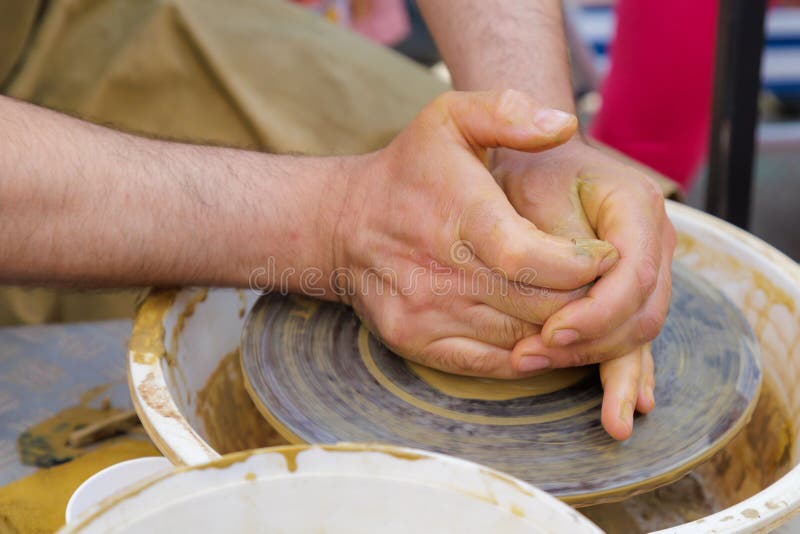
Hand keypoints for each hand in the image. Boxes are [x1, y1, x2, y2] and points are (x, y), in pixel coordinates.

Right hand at [333, 91, 617, 377]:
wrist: (344, 224)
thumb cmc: (409, 170)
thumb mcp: (448, 117)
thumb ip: (508, 112)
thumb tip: (563, 125)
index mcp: (456, 213)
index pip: (530, 257)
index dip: (579, 265)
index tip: (603, 255)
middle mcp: (438, 269)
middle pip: (535, 304)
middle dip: (583, 299)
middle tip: (603, 285)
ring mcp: (424, 312)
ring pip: (520, 337)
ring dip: (560, 328)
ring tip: (580, 305)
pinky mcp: (416, 341)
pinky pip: (492, 364)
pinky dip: (527, 354)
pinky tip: (541, 330)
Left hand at [492, 140, 674, 438]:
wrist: (533, 160)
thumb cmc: (528, 170)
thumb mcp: (534, 190)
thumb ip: (559, 242)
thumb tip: (579, 294)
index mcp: (637, 207)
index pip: (634, 275)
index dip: (596, 313)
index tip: (549, 332)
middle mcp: (653, 240)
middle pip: (642, 311)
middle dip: (593, 344)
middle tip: (532, 359)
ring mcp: (647, 267)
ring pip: (639, 330)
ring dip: (603, 365)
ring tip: (577, 395)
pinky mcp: (629, 290)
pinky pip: (633, 333)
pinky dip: (628, 369)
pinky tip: (630, 404)